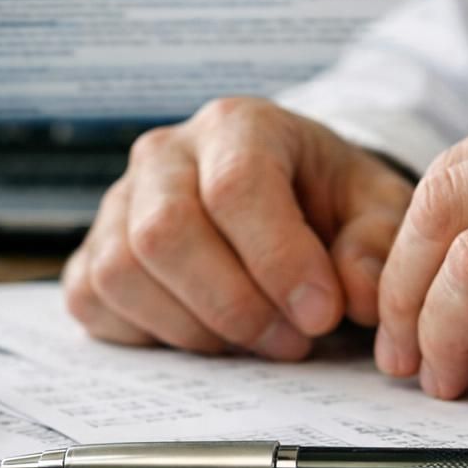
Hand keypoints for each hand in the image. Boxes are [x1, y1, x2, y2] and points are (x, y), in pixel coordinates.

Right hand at [64, 97, 413, 358]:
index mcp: (237, 125)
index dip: (278, 260)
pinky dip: (149, 334)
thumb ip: (376, 245)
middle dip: (234, 306)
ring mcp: (118, 201)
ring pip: (122, 271)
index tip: (323, 315)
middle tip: (292, 342)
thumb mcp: (375, 208)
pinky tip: (206, 334)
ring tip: (256, 341)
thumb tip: (353, 295)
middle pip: (164, 232)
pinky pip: (93, 300)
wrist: (284, 195)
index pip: (235, 187)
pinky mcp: (91, 250)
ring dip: (195, 328)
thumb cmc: (327, 200)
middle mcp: (164, 153)